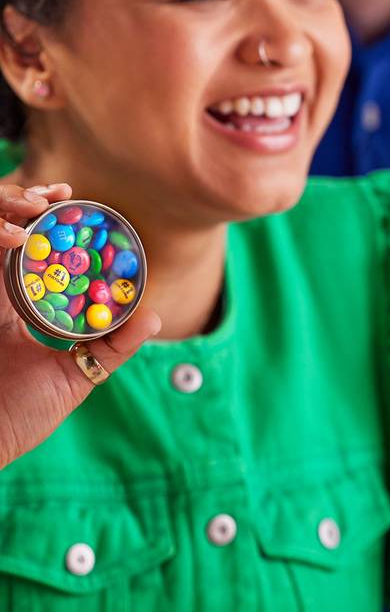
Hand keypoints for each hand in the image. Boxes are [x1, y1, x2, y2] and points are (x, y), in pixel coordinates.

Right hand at [0, 181, 159, 468]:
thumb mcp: (75, 378)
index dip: (48, 222)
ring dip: (6, 208)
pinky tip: (14, 236)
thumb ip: (111, 349)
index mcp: (14, 307)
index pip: (32, 251)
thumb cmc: (17, 418)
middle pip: (3, 232)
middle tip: (58, 193)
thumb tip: (153, 317)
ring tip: (37, 201)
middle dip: (23, 201)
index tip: (74, 199)